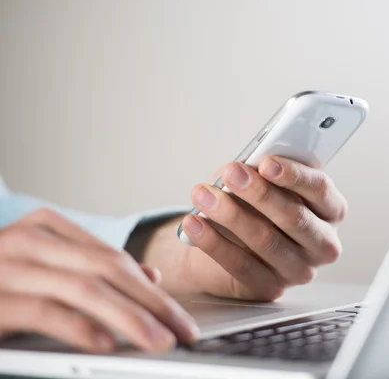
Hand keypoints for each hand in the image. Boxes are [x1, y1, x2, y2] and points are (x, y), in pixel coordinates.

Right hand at [0, 209, 199, 352]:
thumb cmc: (0, 288)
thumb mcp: (49, 273)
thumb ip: (93, 271)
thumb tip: (149, 278)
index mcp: (48, 228)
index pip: (115, 259)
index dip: (154, 292)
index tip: (182, 318)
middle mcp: (29, 238)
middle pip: (108, 270)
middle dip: (153, 305)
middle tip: (184, 332)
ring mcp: (7, 265)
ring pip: (85, 289)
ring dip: (129, 319)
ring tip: (158, 342)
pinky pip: (45, 311)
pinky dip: (80, 329)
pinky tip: (106, 346)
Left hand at [145, 157, 346, 301]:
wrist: (226, 240)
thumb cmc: (251, 203)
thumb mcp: (260, 180)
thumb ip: (261, 172)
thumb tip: (246, 167)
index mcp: (330, 210)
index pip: (321, 190)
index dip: (294, 176)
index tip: (266, 162)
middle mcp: (322, 243)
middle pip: (295, 217)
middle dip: (260, 193)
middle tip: (231, 174)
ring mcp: (300, 270)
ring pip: (267, 241)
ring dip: (230, 214)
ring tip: (203, 195)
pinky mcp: (271, 288)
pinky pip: (242, 266)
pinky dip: (214, 242)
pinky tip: (195, 224)